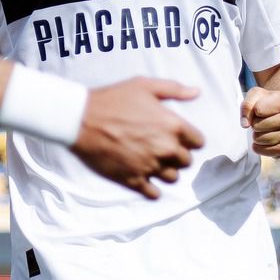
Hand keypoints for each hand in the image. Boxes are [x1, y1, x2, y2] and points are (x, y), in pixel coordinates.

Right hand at [71, 78, 204, 199]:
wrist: (81, 120)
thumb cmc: (113, 100)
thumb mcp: (144, 85)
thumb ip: (174, 89)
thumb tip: (196, 92)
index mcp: (173, 126)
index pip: (199, 142)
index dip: (190, 138)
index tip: (179, 136)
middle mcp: (165, 149)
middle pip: (186, 161)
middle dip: (178, 154)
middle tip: (162, 146)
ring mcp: (150, 167)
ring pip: (172, 178)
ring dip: (166, 170)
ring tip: (153, 160)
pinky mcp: (133, 180)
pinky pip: (154, 193)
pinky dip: (152, 188)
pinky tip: (144, 177)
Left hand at [241, 88, 279, 158]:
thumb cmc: (268, 103)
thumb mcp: (257, 95)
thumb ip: (247, 105)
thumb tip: (245, 124)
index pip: (259, 109)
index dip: (253, 110)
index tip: (258, 109)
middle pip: (259, 125)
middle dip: (254, 124)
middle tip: (258, 121)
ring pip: (262, 139)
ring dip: (256, 136)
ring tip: (260, 131)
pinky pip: (267, 151)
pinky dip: (260, 148)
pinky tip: (261, 141)